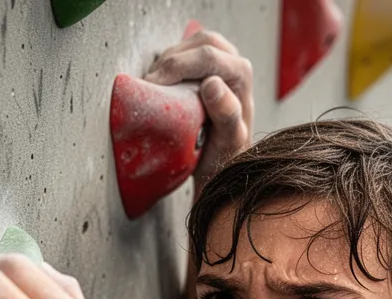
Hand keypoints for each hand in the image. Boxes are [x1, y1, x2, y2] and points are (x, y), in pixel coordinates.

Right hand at [144, 29, 253, 188]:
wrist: (219, 163)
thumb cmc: (225, 156)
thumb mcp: (229, 143)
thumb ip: (227, 115)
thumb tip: (212, 84)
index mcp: (241, 74)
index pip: (208, 56)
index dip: (177, 66)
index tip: (155, 85)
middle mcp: (232, 62)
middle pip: (198, 43)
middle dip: (170, 61)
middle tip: (150, 85)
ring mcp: (218, 61)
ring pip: (187, 45)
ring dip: (165, 63)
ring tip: (151, 88)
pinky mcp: (201, 66)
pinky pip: (180, 54)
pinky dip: (164, 66)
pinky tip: (156, 86)